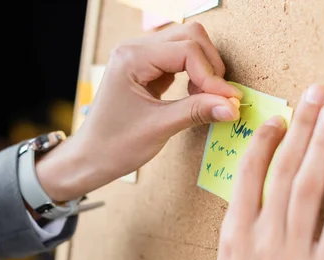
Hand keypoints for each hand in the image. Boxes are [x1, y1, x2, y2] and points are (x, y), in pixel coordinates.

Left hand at [36, 23, 241, 200]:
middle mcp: (134, 49)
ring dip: (204, 68)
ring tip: (206, 98)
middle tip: (220, 97)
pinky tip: (196, 96)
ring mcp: (140, 57)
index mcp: (131, 58)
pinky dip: (194, 74)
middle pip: (189, 37)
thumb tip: (232, 106)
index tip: (229, 101)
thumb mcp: (159, 128)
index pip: (186, 51)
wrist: (90, 159)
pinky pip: (179, 59)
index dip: (212, 76)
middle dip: (210, 66)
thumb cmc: (114, 145)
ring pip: (187, 44)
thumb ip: (197, 111)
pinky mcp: (146, 69)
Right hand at [183, 85, 323, 259]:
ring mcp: (292, 255)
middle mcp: (262, 237)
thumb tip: (247, 203)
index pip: (249, 176)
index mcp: (233, 236)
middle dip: (301, 128)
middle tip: (315, 96)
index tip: (277, 118)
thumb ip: (237, 234)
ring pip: (310, 188)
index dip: (265, 141)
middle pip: (284, 171)